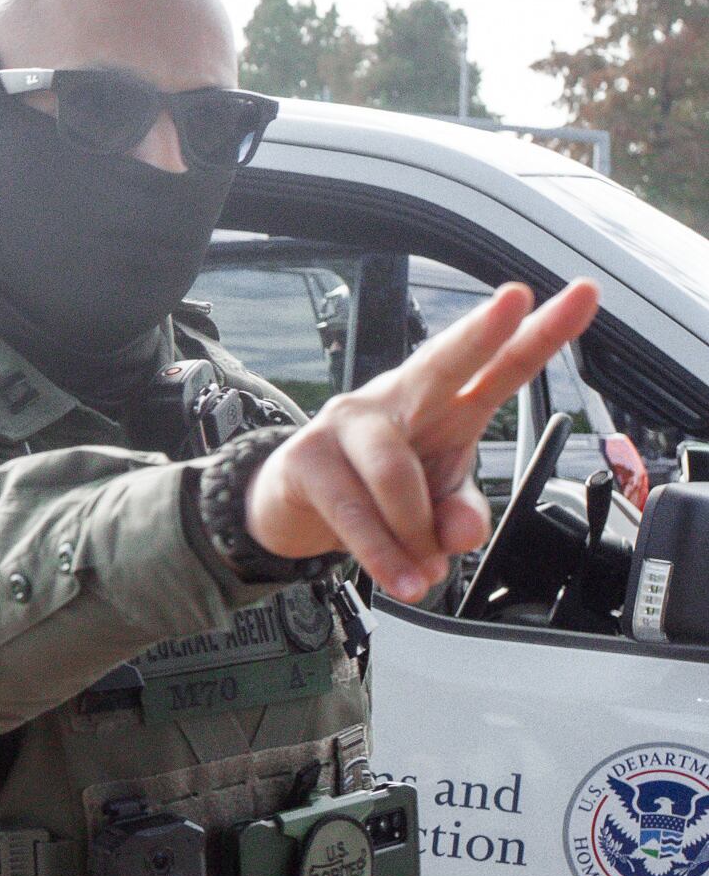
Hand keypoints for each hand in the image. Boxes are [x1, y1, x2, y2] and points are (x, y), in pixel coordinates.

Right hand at [246, 280, 598, 600]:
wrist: (292, 507)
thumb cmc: (375, 492)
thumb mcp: (434, 507)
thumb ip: (461, 515)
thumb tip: (461, 535)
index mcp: (446, 406)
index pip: (500, 369)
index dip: (541, 335)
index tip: (582, 296)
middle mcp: (399, 399)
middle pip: (443, 361)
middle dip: (482, 332)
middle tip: (514, 301)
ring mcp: (348, 422)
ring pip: (395, 473)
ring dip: (414, 533)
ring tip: (426, 573)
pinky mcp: (307, 456)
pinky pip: (354, 510)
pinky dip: (382, 554)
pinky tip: (403, 579)